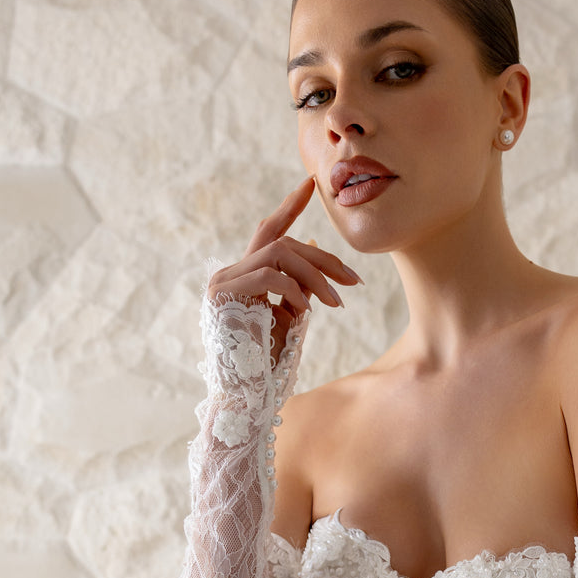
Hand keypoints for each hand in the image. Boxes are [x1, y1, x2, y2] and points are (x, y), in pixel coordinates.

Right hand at [206, 176, 361, 356]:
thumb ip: (300, 286)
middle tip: (354, 279)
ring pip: (279, 254)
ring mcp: (223, 281)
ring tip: (337, 302)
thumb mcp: (291, 317)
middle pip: (282, 242)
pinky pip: (269, 276)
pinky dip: (294, 290)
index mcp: (245, 275)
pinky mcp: (223, 293)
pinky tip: (307, 311)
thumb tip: (317, 252)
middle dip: (323, 258)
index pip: (268, 232)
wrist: (246, 394)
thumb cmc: (268, 361)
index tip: (311, 184)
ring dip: (315, 275)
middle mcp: (229, 273)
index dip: (290, 206)